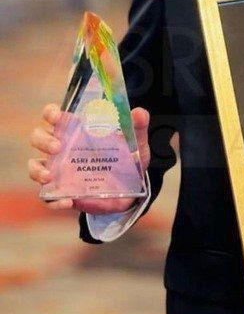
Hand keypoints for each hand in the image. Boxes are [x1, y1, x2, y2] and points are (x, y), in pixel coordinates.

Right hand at [28, 103, 149, 214]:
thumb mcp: (136, 142)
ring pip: (35, 165)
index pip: (54, 115)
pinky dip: (53, 200)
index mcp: (77, 129)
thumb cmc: (128, 158)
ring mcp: (59, 169)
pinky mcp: (61, 191)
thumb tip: (139, 113)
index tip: (56, 116)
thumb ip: (137, 127)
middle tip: (58, 146)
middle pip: (38, 137)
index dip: (50, 113)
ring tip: (49, 176)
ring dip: (37, 170)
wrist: (130, 189)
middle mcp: (63, 147)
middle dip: (43, 140)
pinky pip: (47, 196)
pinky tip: (68, 201)